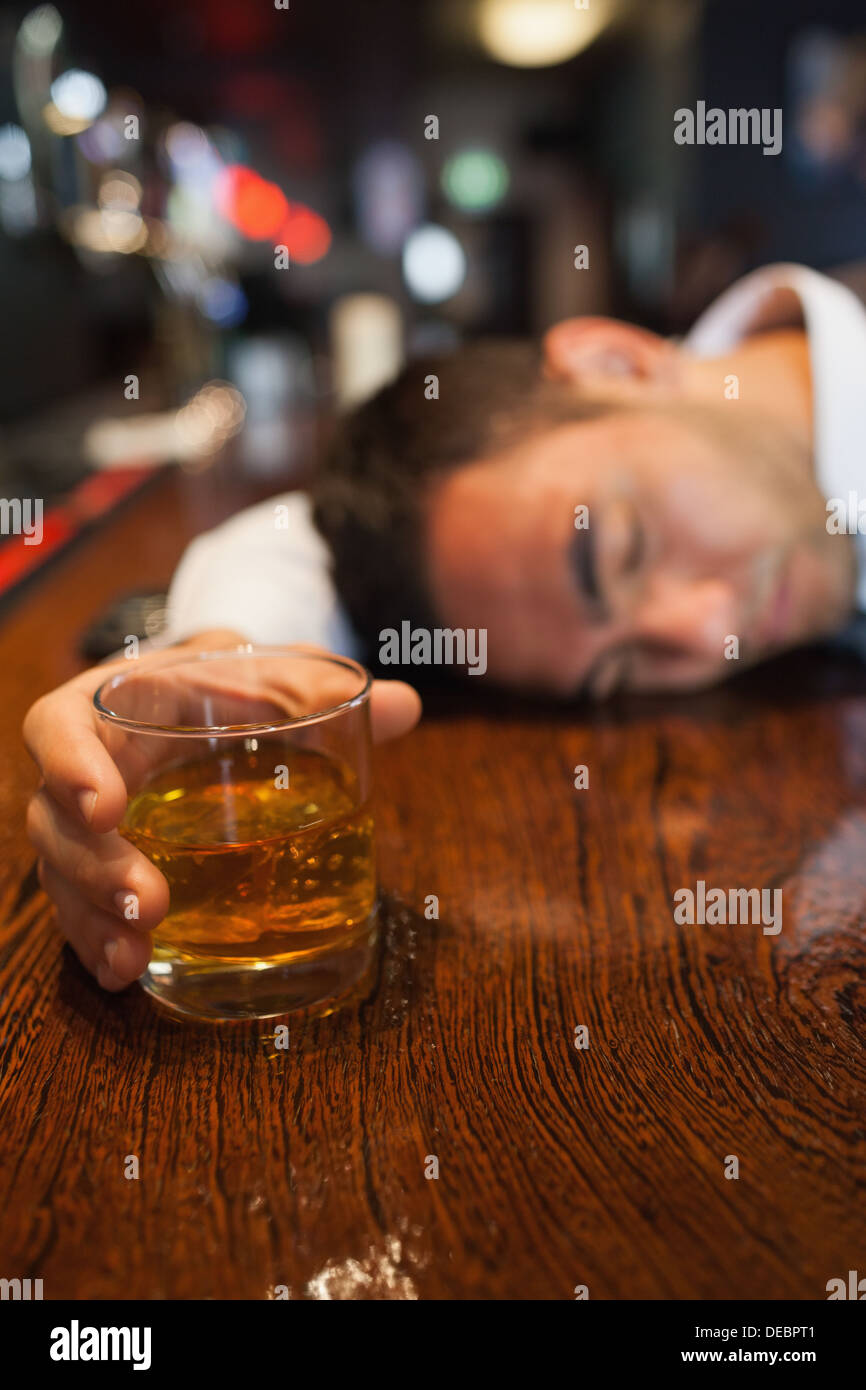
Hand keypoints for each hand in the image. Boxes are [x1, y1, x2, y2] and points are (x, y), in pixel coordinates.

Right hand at [24, 630, 420, 991]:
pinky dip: (101, 943)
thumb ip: (320, 688)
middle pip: (56, 822)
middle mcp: (87, 769)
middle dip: (95, 867)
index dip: (69, 764)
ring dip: (95, 918)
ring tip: (137, 953)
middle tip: (150, 903)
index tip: (105, 805)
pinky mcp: (103, 873)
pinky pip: (83, 912)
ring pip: (63, 876)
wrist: (206, 699)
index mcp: (114, 705)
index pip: (60, 727)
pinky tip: (128, 973)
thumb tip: (405, 705)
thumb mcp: (266, 674)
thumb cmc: (227, 685)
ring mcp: (90, 828)